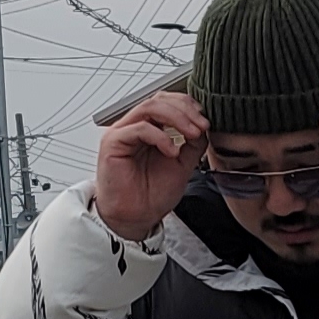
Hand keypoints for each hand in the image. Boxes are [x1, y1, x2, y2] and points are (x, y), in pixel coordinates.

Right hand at [93, 90, 206, 241]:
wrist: (136, 218)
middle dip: (185, 109)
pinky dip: (160, 136)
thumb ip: (192, 143)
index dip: (188, 105)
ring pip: (150, 107)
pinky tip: (172, 151)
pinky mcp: (113, 143)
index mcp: (150, 128)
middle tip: (201, 125)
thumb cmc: (152, 194)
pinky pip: (139, 128)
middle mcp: (134, 126)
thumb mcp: (183, 164)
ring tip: (191, 134)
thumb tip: (203, 125)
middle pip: (159, 100)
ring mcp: (122, 132)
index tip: (204, 120)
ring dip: (176, 118)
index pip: (167, 102)